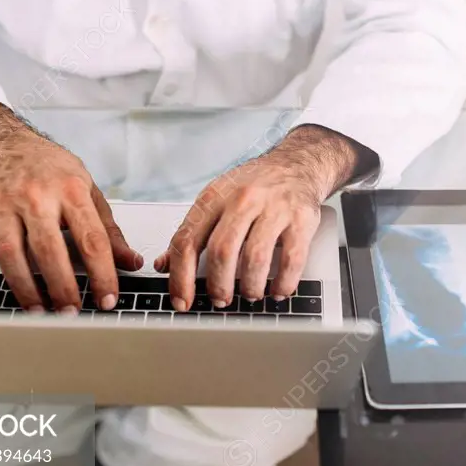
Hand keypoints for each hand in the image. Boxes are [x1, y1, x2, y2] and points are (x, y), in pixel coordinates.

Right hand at [0, 103, 141, 312]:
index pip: (91, 239)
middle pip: (48, 248)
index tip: (108, 298)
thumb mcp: (89, 191)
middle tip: (71, 312)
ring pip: (10, 253)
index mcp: (70, 190)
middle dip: (61, 285)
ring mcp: (3, 206)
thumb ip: (109, 231)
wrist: (7, 144)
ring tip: (39, 312)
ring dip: (24, 288)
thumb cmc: (52, 170)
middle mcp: (35, 197)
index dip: (101, 273)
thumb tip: (132, 262)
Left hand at [154, 125, 376, 309]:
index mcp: (214, 197)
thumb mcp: (215, 200)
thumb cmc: (254, 185)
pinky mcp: (300, 219)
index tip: (182, 300)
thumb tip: (164, 264)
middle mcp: (242, 200)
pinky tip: (277, 290)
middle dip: (218, 285)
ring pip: (255, 258)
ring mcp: (274, 208)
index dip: (181, 277)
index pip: (187, 241)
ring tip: (249, 295)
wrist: (296, 164)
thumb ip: (191, 232)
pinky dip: (283, 282)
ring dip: (250, 287)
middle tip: (220, 300)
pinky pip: (291, 259)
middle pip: (221, 251)